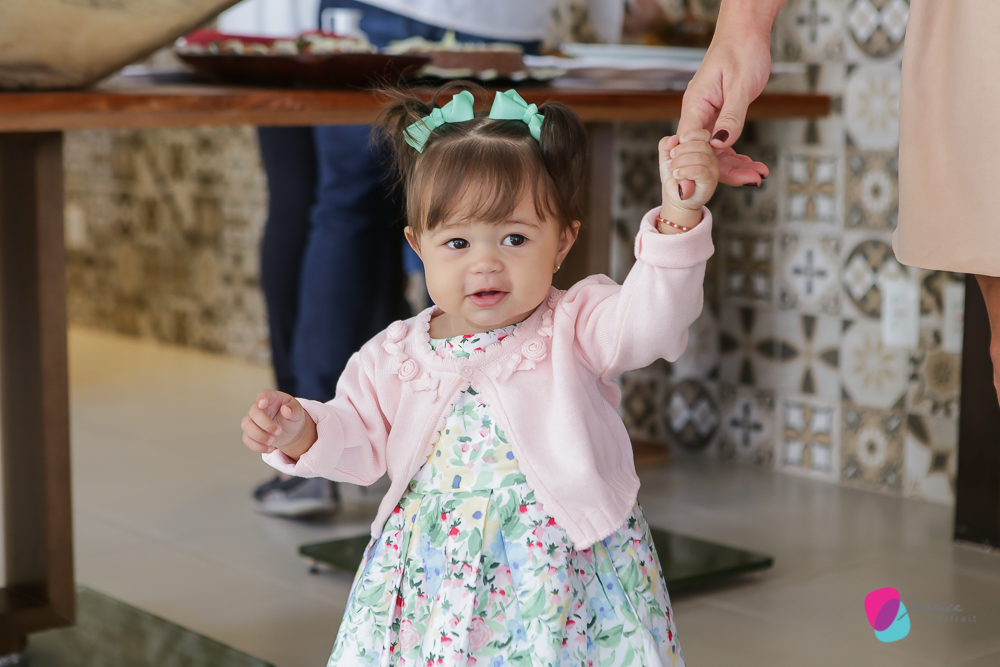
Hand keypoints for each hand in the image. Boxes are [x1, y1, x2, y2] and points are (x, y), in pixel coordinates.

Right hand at [241, 389, 315, 459]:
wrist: (290, 430)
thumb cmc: (292, 417)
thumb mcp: (298, 413)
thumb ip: (294, 410)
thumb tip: (286, 410)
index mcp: (272, 398)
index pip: (263, 394)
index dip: (261, 398)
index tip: (262, 404)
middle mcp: (259, 408)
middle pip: (254, 413)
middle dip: (265, 424)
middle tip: (279, 431)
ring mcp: (252, 420)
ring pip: (246, 425)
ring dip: (259, 436)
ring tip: (273, 442)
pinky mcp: (250, 433)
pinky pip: (247, 439)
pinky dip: (257, 446)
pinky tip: (270, 448)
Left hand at [658, 130, 718, 230]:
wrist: (676, 198)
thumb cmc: (673, 177)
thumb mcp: (666, 157)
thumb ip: (666, 145)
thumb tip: (673, 139)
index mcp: (702, 147)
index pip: (704, 134)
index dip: (691, 135)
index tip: (678, 141)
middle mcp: (711, 156)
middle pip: (702, 145)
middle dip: (682, 150)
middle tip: (671, 159)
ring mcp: (713, 168)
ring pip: (700, 157)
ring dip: (681, 161)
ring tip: (672, 169)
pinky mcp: (711, 180)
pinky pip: (700, 171)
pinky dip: (685, 171)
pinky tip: (677, 175)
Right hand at [674, 0, 780, 195]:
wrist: (745, 32)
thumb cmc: (741, 50)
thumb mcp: (740, 85)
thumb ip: (731, 116)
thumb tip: (721, 144)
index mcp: (695, 105)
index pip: (691, 146)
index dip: (700, 168)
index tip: (712, 186)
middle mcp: (696, 114)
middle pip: (703, 153)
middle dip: (726, 171)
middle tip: (752, 180)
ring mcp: (706, 116)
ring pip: (714, 151)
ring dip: (734, 166)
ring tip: (758, 175)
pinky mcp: (718, 116)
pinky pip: (722, 142)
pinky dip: (736, 154)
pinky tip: (752, 164)